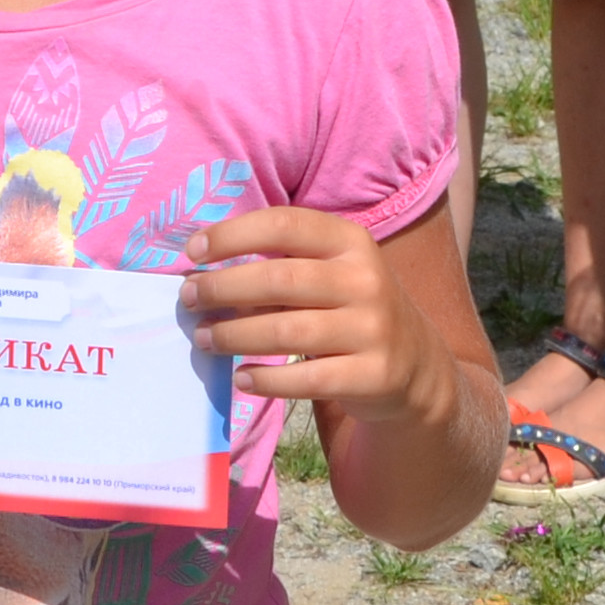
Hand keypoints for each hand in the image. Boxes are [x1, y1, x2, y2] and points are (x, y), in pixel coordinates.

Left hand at [182, 209, 450, 422]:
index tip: (193, 252)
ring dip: (234, 335)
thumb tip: (202, 269)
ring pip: (286, 331)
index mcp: (351, 242)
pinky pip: (306, 379)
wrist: (416, 368)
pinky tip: (241, 378)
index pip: (284, 224)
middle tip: (189, 299)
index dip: (233, 235)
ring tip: (205, 339)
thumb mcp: (332, 273)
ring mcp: (373, 329)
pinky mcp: (373, 376)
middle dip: (223, 288)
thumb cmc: (352, 311)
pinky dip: (265, 380)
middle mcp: (366, 280)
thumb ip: (282, 263)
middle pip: (279, 279)